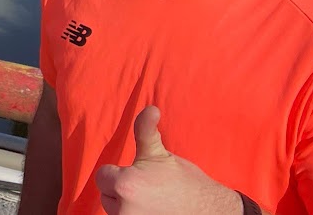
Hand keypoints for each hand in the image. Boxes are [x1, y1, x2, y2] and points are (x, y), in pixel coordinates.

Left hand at [95, 106, 241, 214]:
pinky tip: (153, 210)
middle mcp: (122, 209)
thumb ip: (145, 130)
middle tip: (147, 188)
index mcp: (124, 185)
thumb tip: (150, 108)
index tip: (139, 175)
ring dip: (126, 205)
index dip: (120, 173)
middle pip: (106, 196)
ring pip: (115, 210)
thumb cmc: (184, 181)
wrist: (210, 211)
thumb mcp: (161, 153)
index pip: (102, 176)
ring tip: (151, 201)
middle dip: (121, 190)